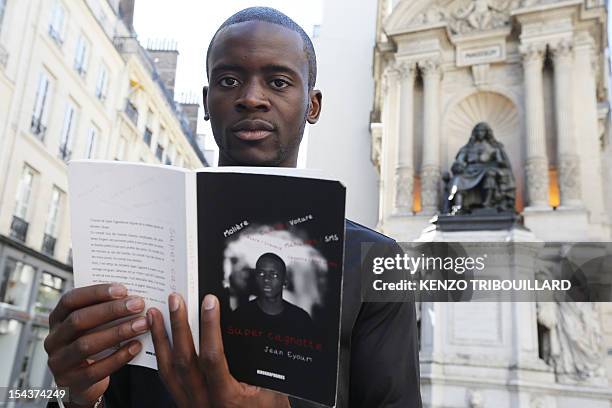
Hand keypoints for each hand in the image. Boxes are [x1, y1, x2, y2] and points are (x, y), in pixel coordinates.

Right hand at [44, 283, 149, 406]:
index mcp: (57, 319)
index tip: (123, 289)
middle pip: (78, 320)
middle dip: (111, 311)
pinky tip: (136, 346)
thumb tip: (133, 295)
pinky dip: (118, 357)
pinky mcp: (70, 382)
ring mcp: (58, 362)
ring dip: (118, 332)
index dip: (95, 293)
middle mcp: (53, 339)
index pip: (70, 300)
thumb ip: (104, 311)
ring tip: (142, 324)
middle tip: (138, 304)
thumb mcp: (92, 326)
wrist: (84, 382)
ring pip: (86, 344)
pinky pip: (95, 370)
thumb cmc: (93, 343)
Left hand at [148, 293, 289, 407]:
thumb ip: (256, 363)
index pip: (213, 357)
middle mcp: (204, 404)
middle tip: (176, 300)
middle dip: (179, 325)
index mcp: (228, 399)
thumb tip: (248, 330)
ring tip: (155, 315)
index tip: (209, 303)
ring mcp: (191, 406)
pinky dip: (161, 356)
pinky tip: (158, 341)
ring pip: (169, 369)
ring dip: (161, 338)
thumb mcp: (270, 389)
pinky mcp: (185, 406)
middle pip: (184, 359)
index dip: (210, 327)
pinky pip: (167, 380)